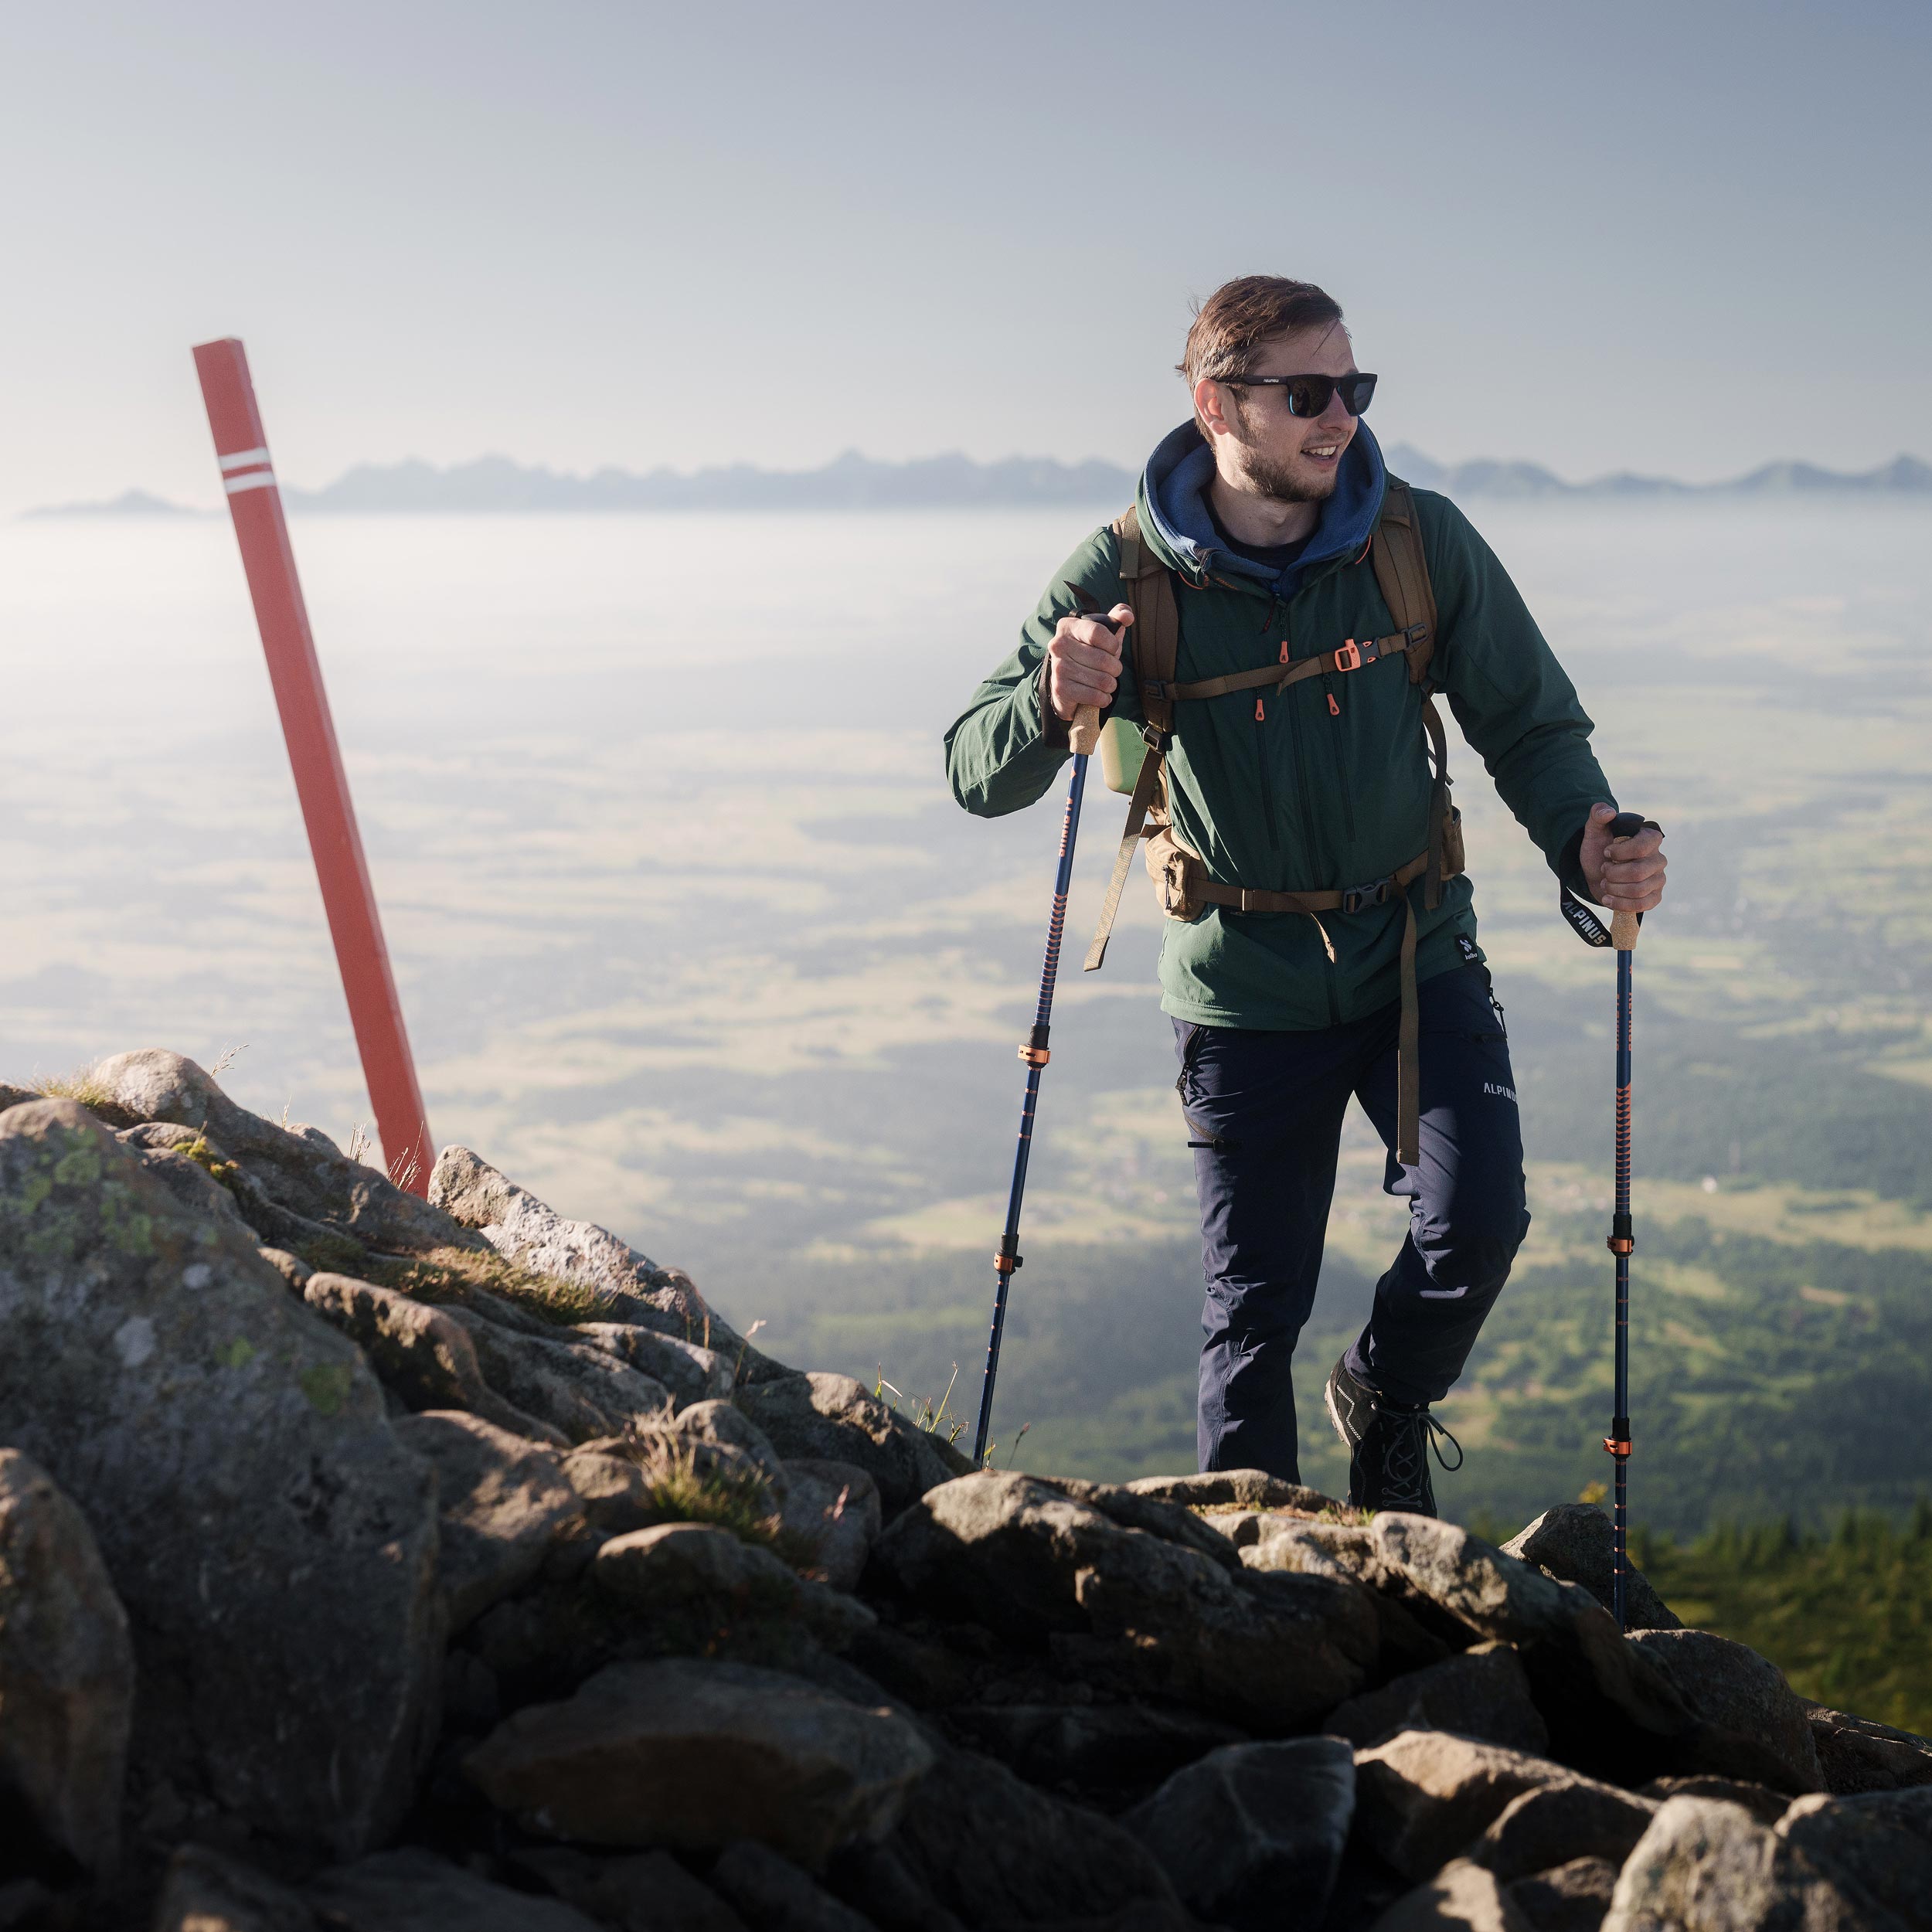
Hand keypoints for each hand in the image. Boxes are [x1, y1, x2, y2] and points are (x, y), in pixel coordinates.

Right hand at [1046, 605, 1132, 720]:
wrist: (1067, 684)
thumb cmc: (1089, 653)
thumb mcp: (1102, 633)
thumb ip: (1117, 618)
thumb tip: (1127, 617)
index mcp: (1069, 626)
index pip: (1098, 632)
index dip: (1113, 644)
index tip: (1113, 649)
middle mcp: (1059, 644)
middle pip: (1103, 659)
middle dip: (1115, 668)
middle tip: (1111, 670)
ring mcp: (1059, 667)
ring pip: (1102, 680)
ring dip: (1111, 685)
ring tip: (1106, 683)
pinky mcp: (1061, 689)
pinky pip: (1095, 696)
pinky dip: (1104, 699)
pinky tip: (1101, 695)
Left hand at [1581, 802, 1666, 911]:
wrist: (1597, 873)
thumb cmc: (1599, 850)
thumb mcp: (1594, 831)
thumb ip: (1598, 815)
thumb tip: (1608, 812)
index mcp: (1650, 838)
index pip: (1643, 847)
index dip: (1620, 853)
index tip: (1606, 852)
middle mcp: (1659, 859)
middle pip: (1638, 872)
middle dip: (1613, 874)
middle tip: (1604, 870)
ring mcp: (1659, 879)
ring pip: (1638, 890)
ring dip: (1614, 889)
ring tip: (1605, 883)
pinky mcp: (1654, 897)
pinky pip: (1643, 905)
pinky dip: (1620, 904)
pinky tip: (1608, 898)